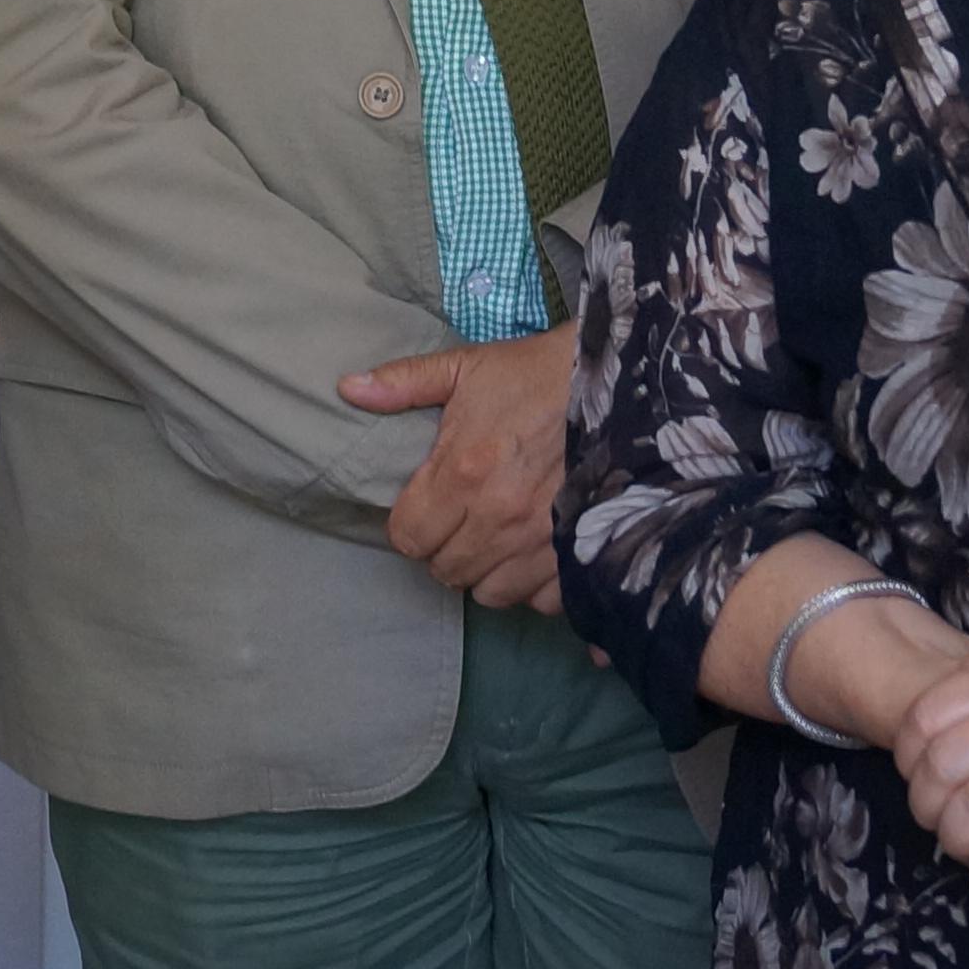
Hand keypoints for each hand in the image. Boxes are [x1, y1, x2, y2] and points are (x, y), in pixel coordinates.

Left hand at [339, 327, 576, 609]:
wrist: (620, 380)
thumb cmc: (538, 373)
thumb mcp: (467, 366)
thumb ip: (404, 383)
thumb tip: (348, 389)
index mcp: (462, 473)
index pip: (409, 538)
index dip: (411, 526)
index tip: (426, 508)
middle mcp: (499, 517)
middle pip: (446, 571)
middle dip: (447, 549)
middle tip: (462, 520)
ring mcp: (542, 542)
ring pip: (491, 594)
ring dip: (487, 572)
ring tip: (495, 540)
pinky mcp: (579, 555)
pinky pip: (541, 602)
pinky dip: (533, 586)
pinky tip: (533, 553)